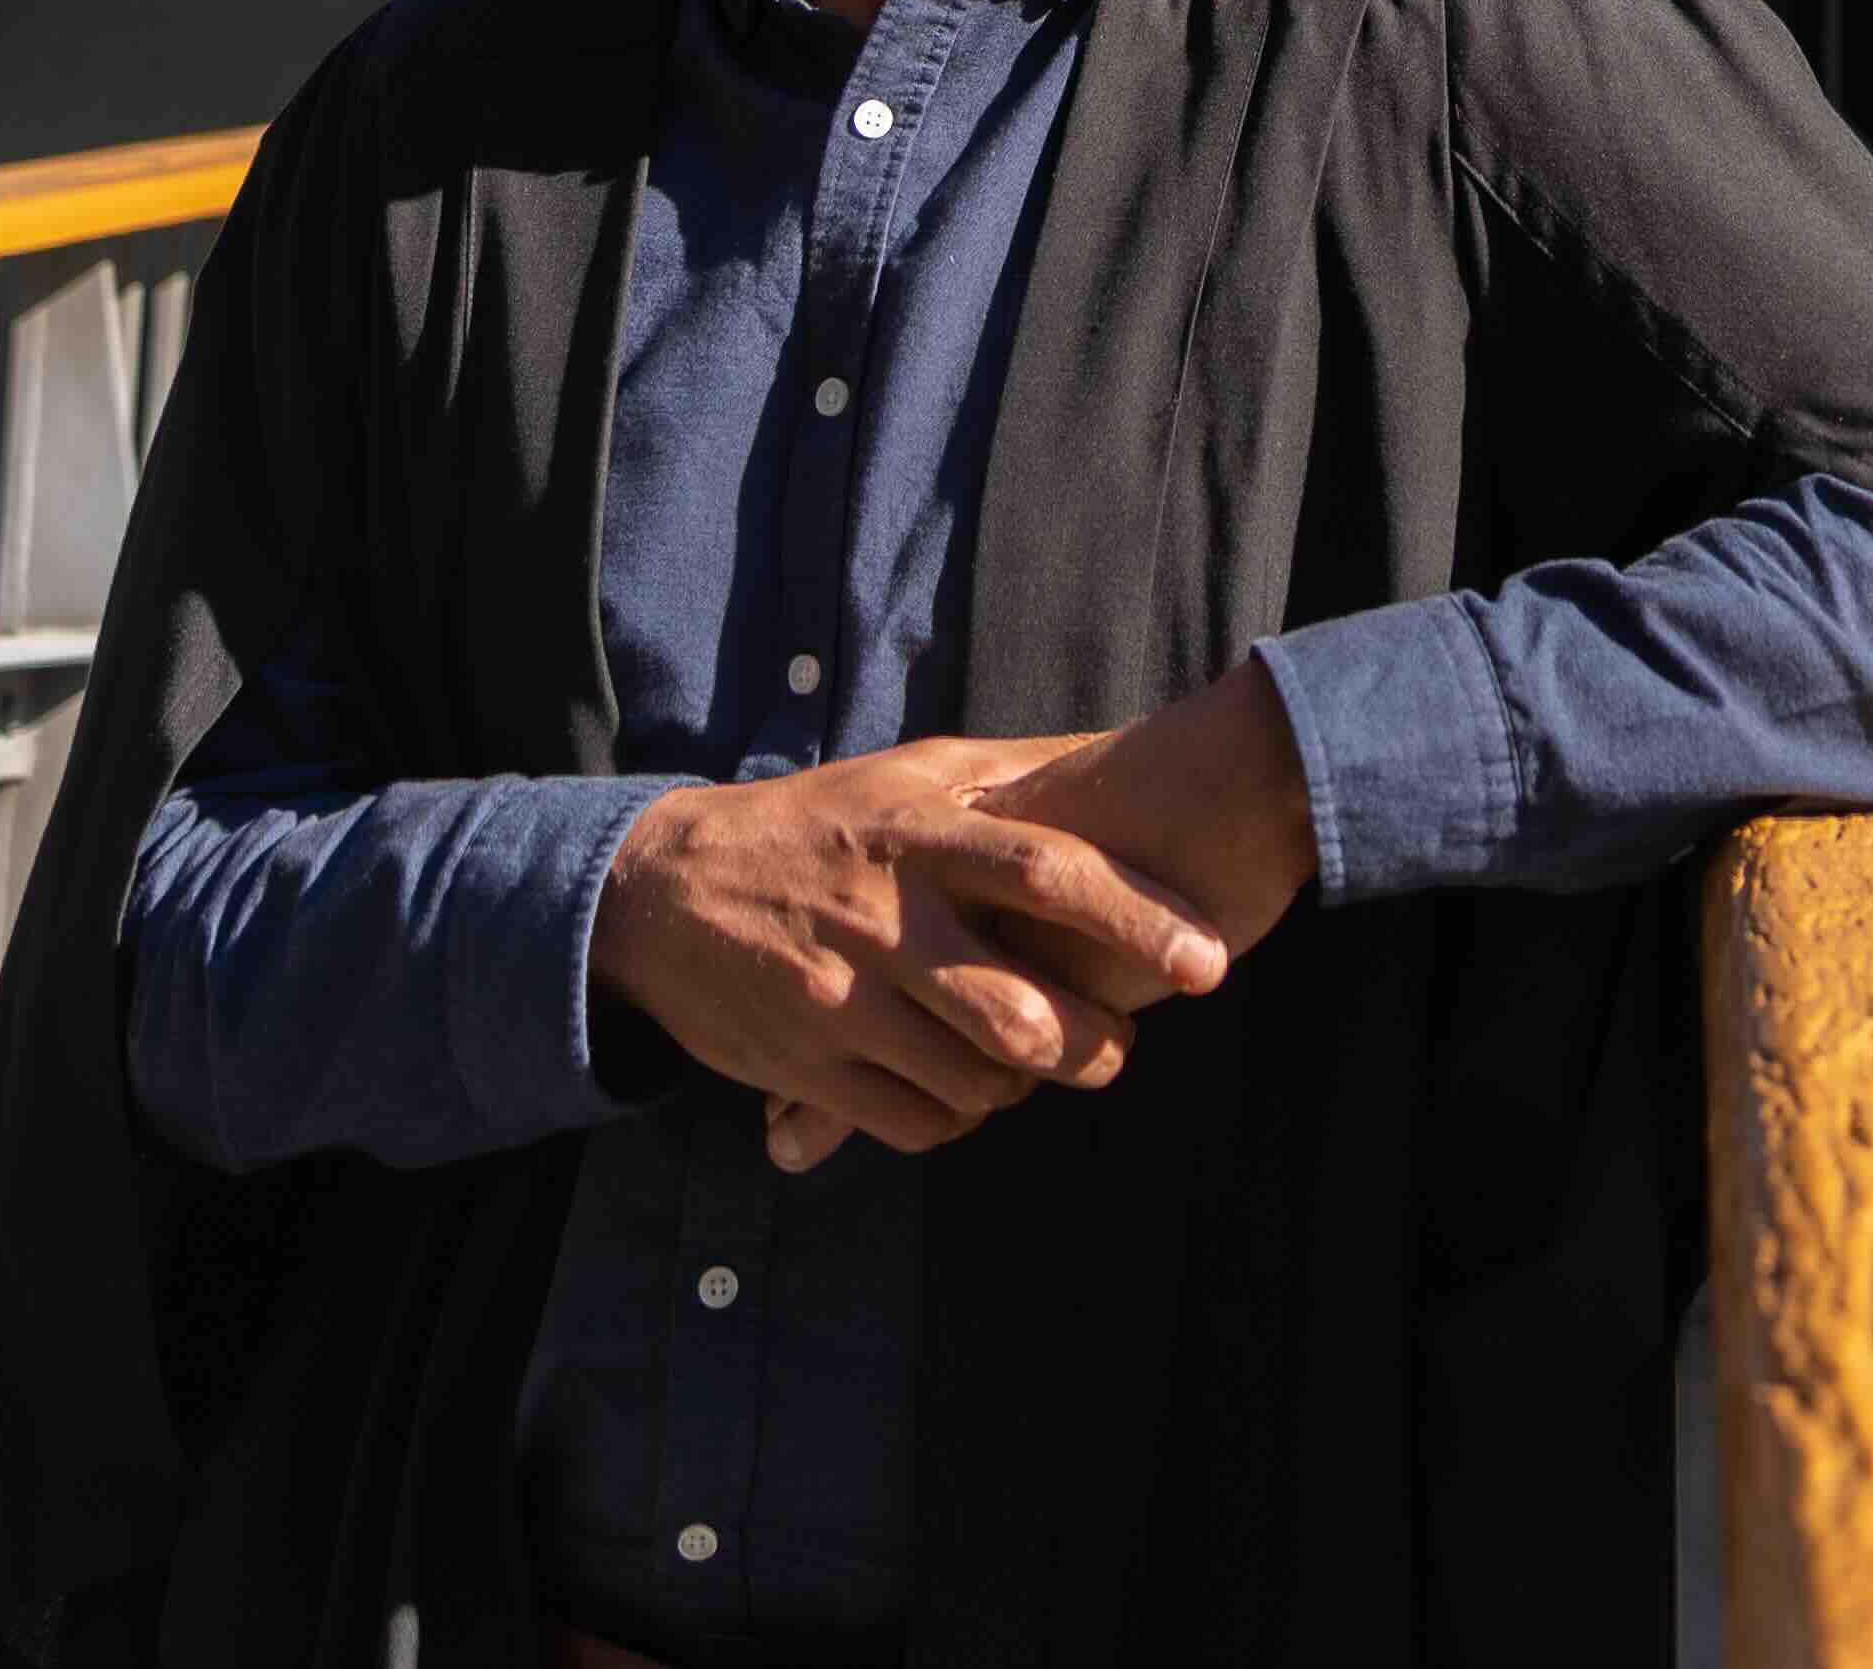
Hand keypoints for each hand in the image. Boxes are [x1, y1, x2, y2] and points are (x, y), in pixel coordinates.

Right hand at [762, 662, 1319, 1166]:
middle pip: (1019, 1012)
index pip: (1048, 873)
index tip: (1209, 962)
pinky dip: (961, 1116)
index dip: (1139, 918)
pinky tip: (968, 1088)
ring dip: (1027, 1085)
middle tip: (1119, 1044)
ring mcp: (839, 1000)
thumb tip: (1117, 750)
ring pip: (975, 1080)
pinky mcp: (805, 1067)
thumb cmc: (813, 824)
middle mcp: (883, 920)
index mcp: (917, 835)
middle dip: (1094, 1045)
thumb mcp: (906, 772)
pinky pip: (916, 1121)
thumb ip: (1011, 773)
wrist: (663, 890)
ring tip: (1043, 1062)